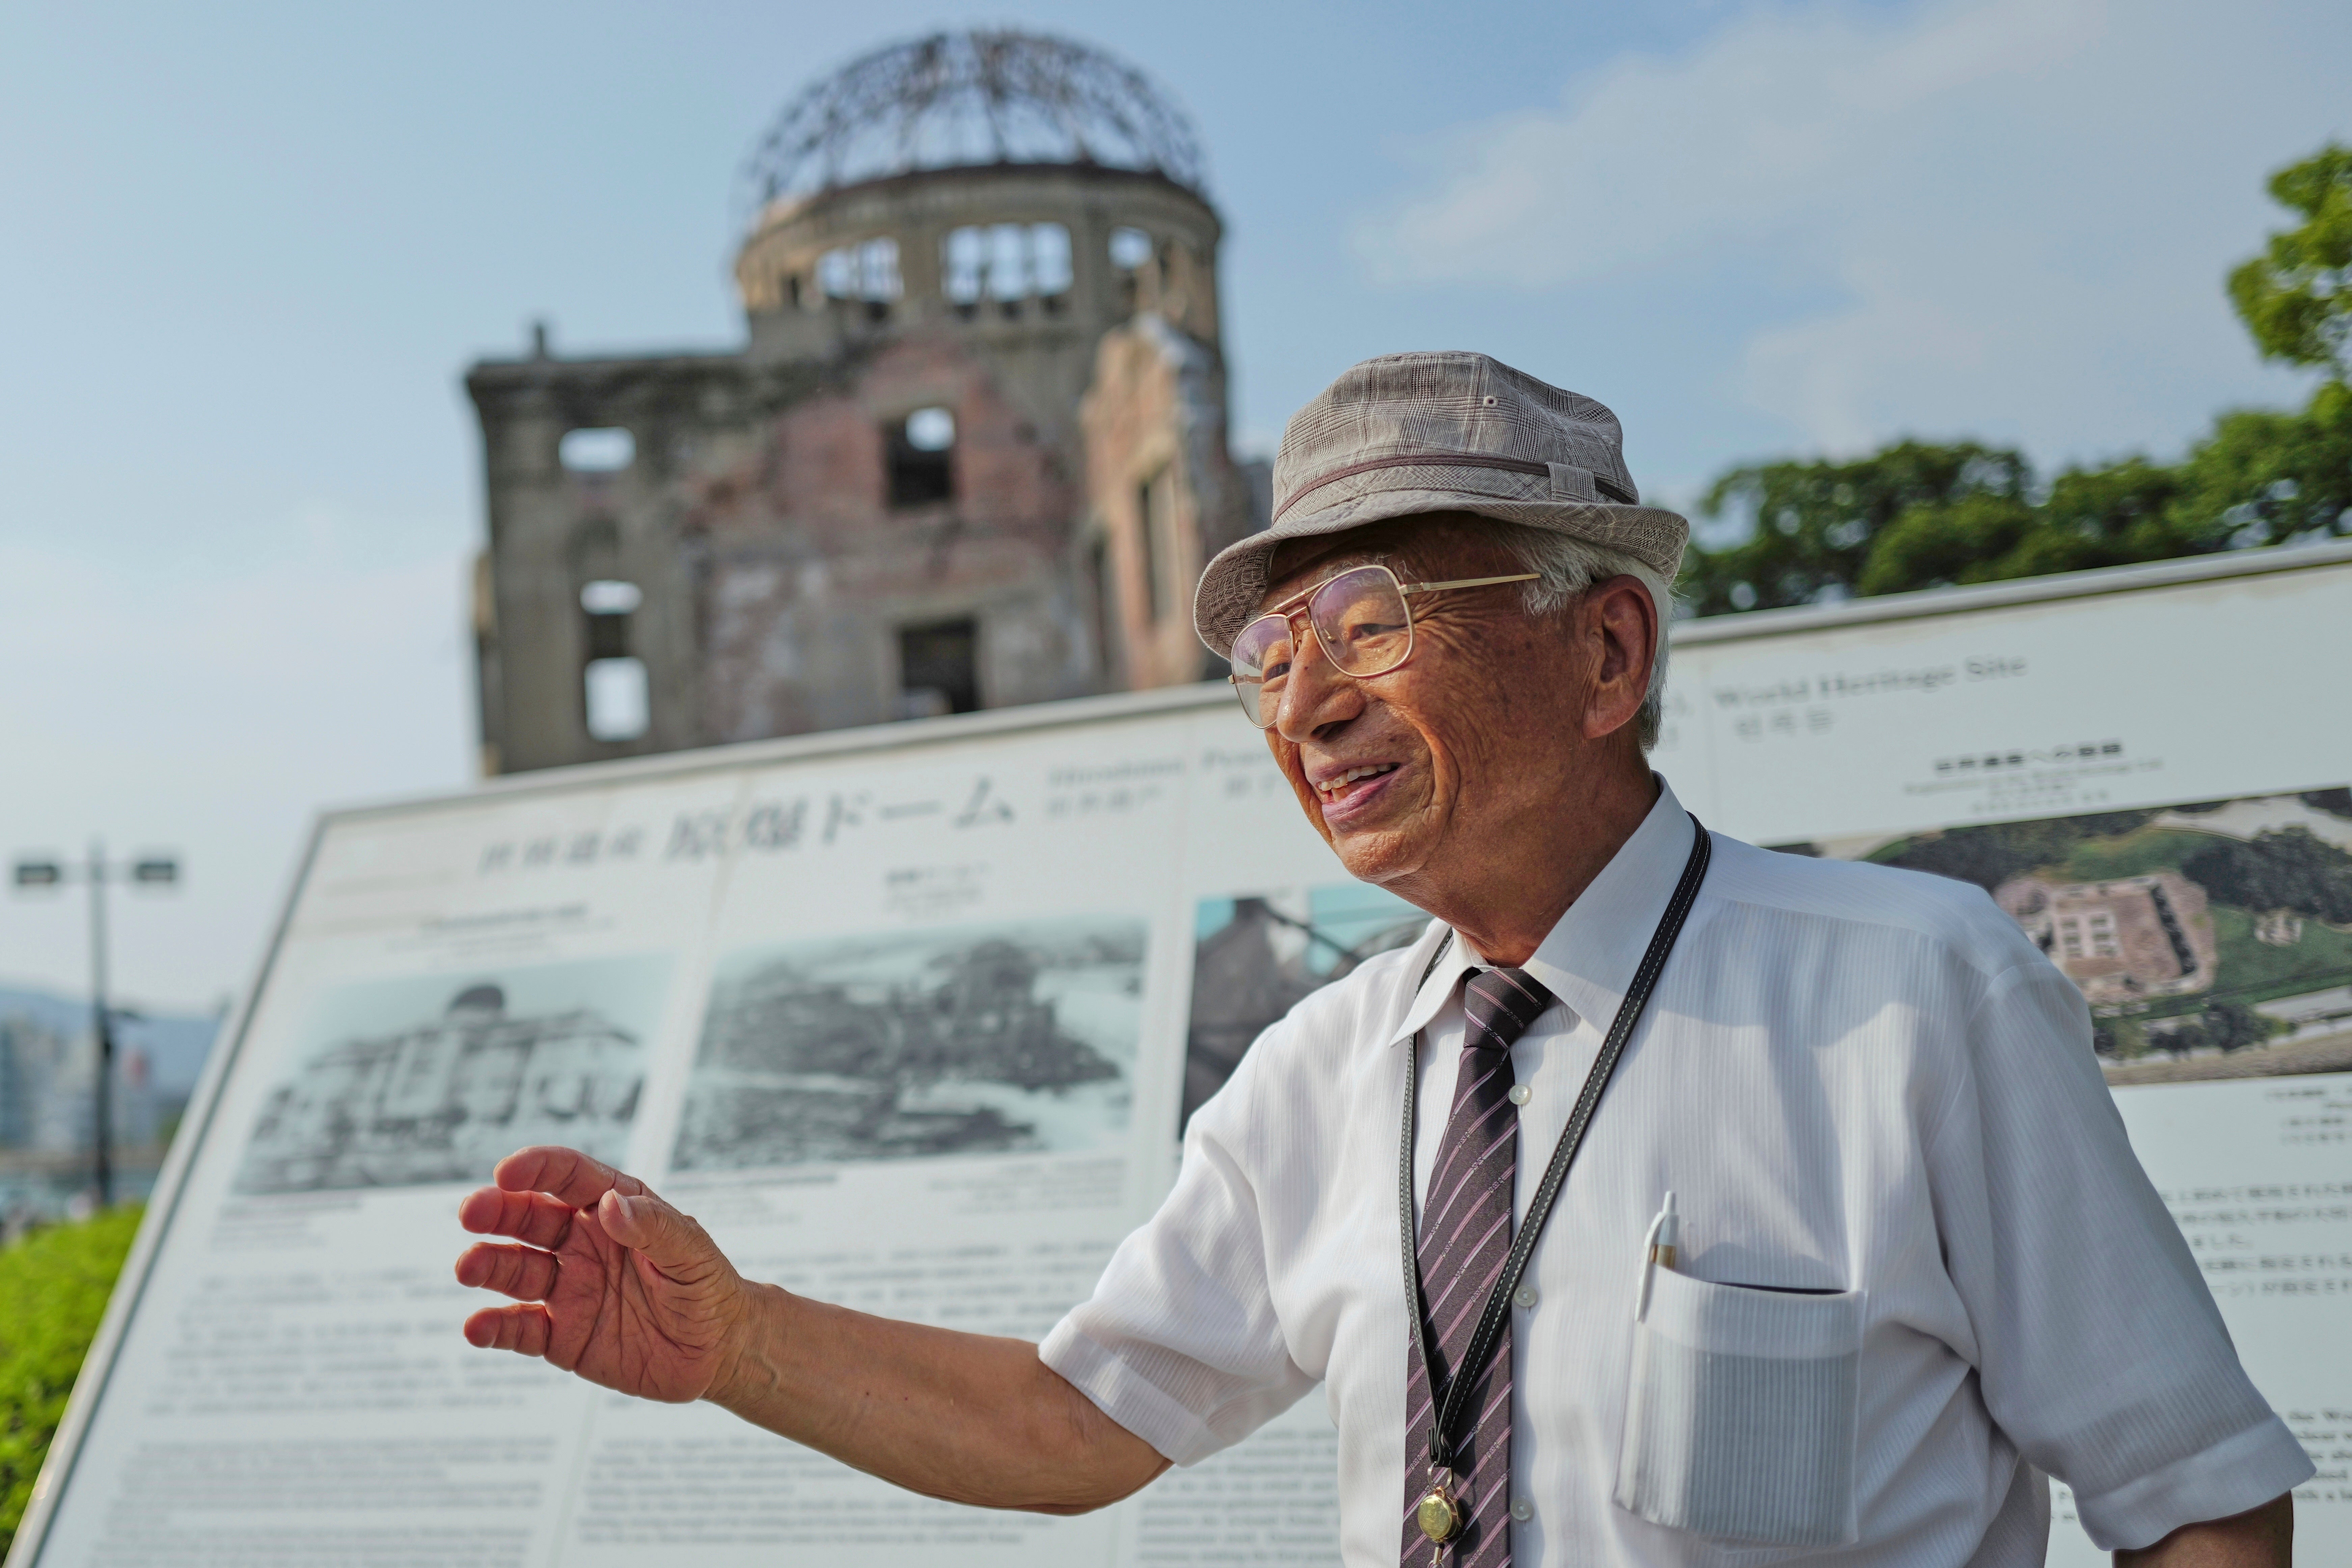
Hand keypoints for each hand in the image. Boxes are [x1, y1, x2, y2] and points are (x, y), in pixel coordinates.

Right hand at [455, 1146, 752, 1402]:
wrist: (719, 1350)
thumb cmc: (708, 1287)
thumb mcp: (690, 1251)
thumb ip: (652, 1226)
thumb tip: (607, 1205)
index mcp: (612, 1210)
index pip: (568, 1177)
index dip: (536, 1169)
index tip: (505, 1172)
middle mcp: (581, 1244)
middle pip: (529, 1219)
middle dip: (496, 1211)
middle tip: (471, 1212)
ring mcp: (568, 1289)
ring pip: (516, 1270)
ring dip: (488, 1264)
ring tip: (468, 1266)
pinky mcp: (561, 1336)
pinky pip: (520, 1329)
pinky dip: (494, 1328)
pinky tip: (476, 1327)